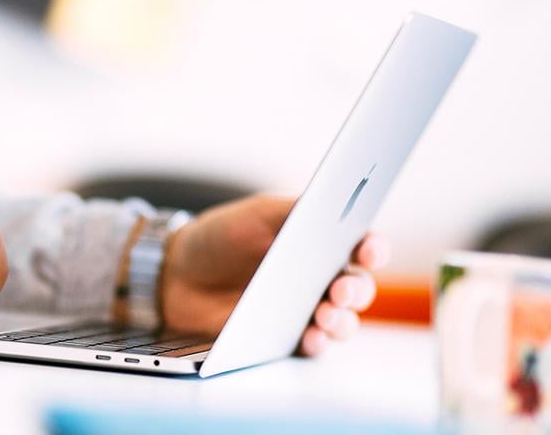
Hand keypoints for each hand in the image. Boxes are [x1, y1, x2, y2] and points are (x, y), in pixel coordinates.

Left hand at [158, 195, 389, 355]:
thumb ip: (295, 210)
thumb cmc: (221, 237)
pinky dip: (316, 343)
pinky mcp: (286, 338)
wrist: (177, 275)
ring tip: (325, 315)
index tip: (368, 249)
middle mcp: (320, 278)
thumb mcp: (258, 214)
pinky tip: (311, 337)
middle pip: (357, 288)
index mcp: (321, 242)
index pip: (361, 245)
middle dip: (356, 290)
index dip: (372, 247)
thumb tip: (334, 203)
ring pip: (341, 320)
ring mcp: (305, 310)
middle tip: (339, 289)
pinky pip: (312, 346)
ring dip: (341, 320)